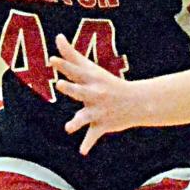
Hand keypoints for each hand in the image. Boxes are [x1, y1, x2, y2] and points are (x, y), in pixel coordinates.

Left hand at [51, 33, 145, 155]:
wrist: (137, 102)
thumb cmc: (107, 83)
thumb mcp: (91, 69)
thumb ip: (72, 55)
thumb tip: (57, 37)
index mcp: (90, 80)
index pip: (75, 71)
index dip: (63, 66)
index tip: (52, 60)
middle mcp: (94, 94)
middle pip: (79, 92)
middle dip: (70, 89)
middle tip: (60, 85)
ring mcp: (98, 111)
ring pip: (85, 117)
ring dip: (77, 121)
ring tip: (68, 128)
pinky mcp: (101, 125)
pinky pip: (93, 135)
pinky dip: (88, 144)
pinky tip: (82, 152)